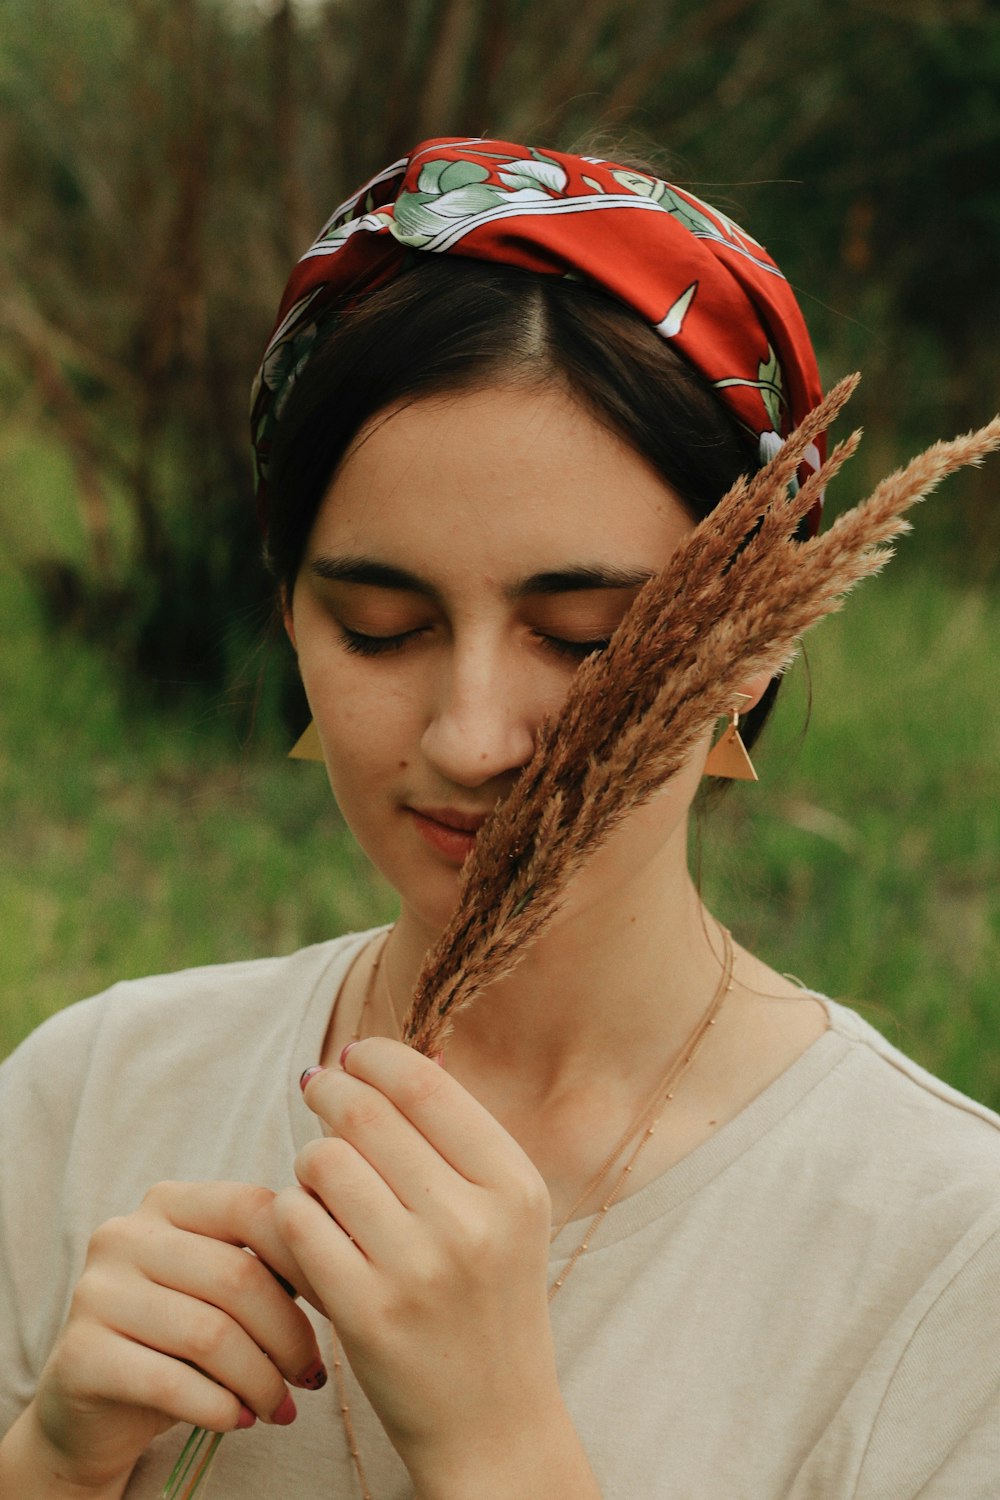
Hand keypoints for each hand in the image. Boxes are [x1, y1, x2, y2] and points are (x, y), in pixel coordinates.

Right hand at [15, 1181, 324, 1493]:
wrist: (94, 1409)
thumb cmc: (179, 1338)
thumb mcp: (224, 1287)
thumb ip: (270, 1261)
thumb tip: (348, 1255)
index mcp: (167, 1202)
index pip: (252, 1207)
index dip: (306, 1255)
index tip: (339, 1304)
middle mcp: (124, 1234)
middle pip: (237, 1276)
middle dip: (288, 1335)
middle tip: (310, 1376)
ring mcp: (96, 1292)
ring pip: (210, 1334)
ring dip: (260, 1380)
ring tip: (278, 1406)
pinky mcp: (79, 1355)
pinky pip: (171, 1383)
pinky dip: (220, 1408)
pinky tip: (238, 1419)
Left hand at [274, 1040, 563, 1493]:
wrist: (494, 1426)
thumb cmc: (491, 1303)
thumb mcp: (507, 1214)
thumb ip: (460, 1139)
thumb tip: (402, 1055)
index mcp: (514, 1186)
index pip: (427, 1086)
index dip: (377, 1057)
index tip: (353, 1054)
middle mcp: (472, 1221)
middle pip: (366, 1114)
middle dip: (329, 1091)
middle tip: (314, 1086)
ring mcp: (417, 1269)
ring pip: (323, 1162)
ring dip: (310, 1158)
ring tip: (321, 1175)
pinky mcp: (365, 1313)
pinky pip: (297, 1223)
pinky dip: (291, 1213)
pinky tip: (306, 1224)